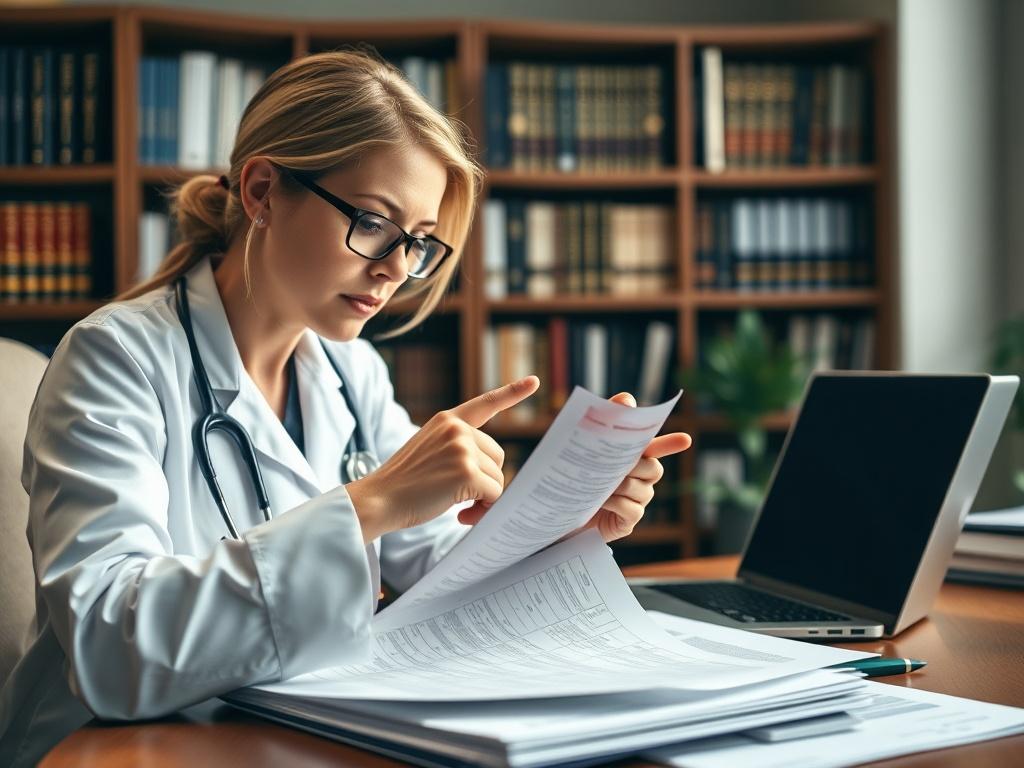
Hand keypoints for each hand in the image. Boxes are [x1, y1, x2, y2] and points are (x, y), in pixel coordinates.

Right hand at [346, 376, 539, 542]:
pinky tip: (459, 514)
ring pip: (498, 478)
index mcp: (447, 420)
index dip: (512, 393)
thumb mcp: (430, 452)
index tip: (534, 381)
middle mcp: (457, 429)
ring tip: (457, 506)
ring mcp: (462, 448)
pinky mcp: (467, 471)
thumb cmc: (403, 485)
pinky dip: (482, 510)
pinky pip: (494, 494)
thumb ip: (459, 451)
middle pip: (498, 457)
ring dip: (483, 498)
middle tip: (464, 498)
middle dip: (486, 480)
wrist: (377, 500)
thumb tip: (496, 481)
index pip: (485, 404)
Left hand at [583, 392, 690, 541]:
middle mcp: (641, 478)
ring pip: (642, 488)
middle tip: (615, 465)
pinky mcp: (628, 521)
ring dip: (621, 485)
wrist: (560, 510)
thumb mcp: (585, 447)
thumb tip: (627, 399)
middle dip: (636, 465)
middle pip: (653, 468)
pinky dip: (616, 504)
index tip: (685, 439)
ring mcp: (637, 500)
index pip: (656, 447)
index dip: (670, 443)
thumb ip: (607, 420)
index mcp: (634, 458)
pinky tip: (601, 502)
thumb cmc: (575, 476)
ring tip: (600, 486)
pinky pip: (632, 509)